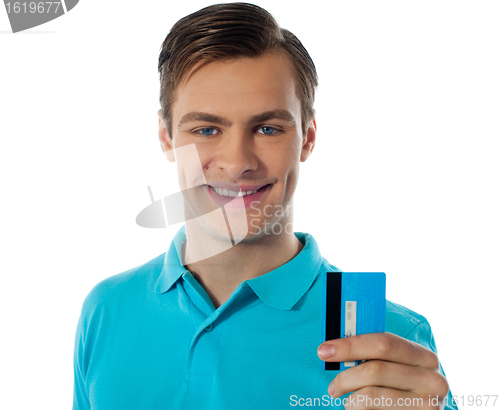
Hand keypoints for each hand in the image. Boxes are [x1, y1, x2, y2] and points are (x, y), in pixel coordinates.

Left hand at [317, 332, 448, 408]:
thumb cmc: (398, 389)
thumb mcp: (394, 369)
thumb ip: (374, 356)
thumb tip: (332, 347)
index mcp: (425, 357)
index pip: (384, 343)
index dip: (351, 345)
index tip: (323, 351)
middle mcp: (433, 380)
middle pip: (375, 370)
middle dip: (346, 376)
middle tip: (332, 387)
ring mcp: (429, 404)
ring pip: (372, 395)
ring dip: (351, 399)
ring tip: (347, 402)